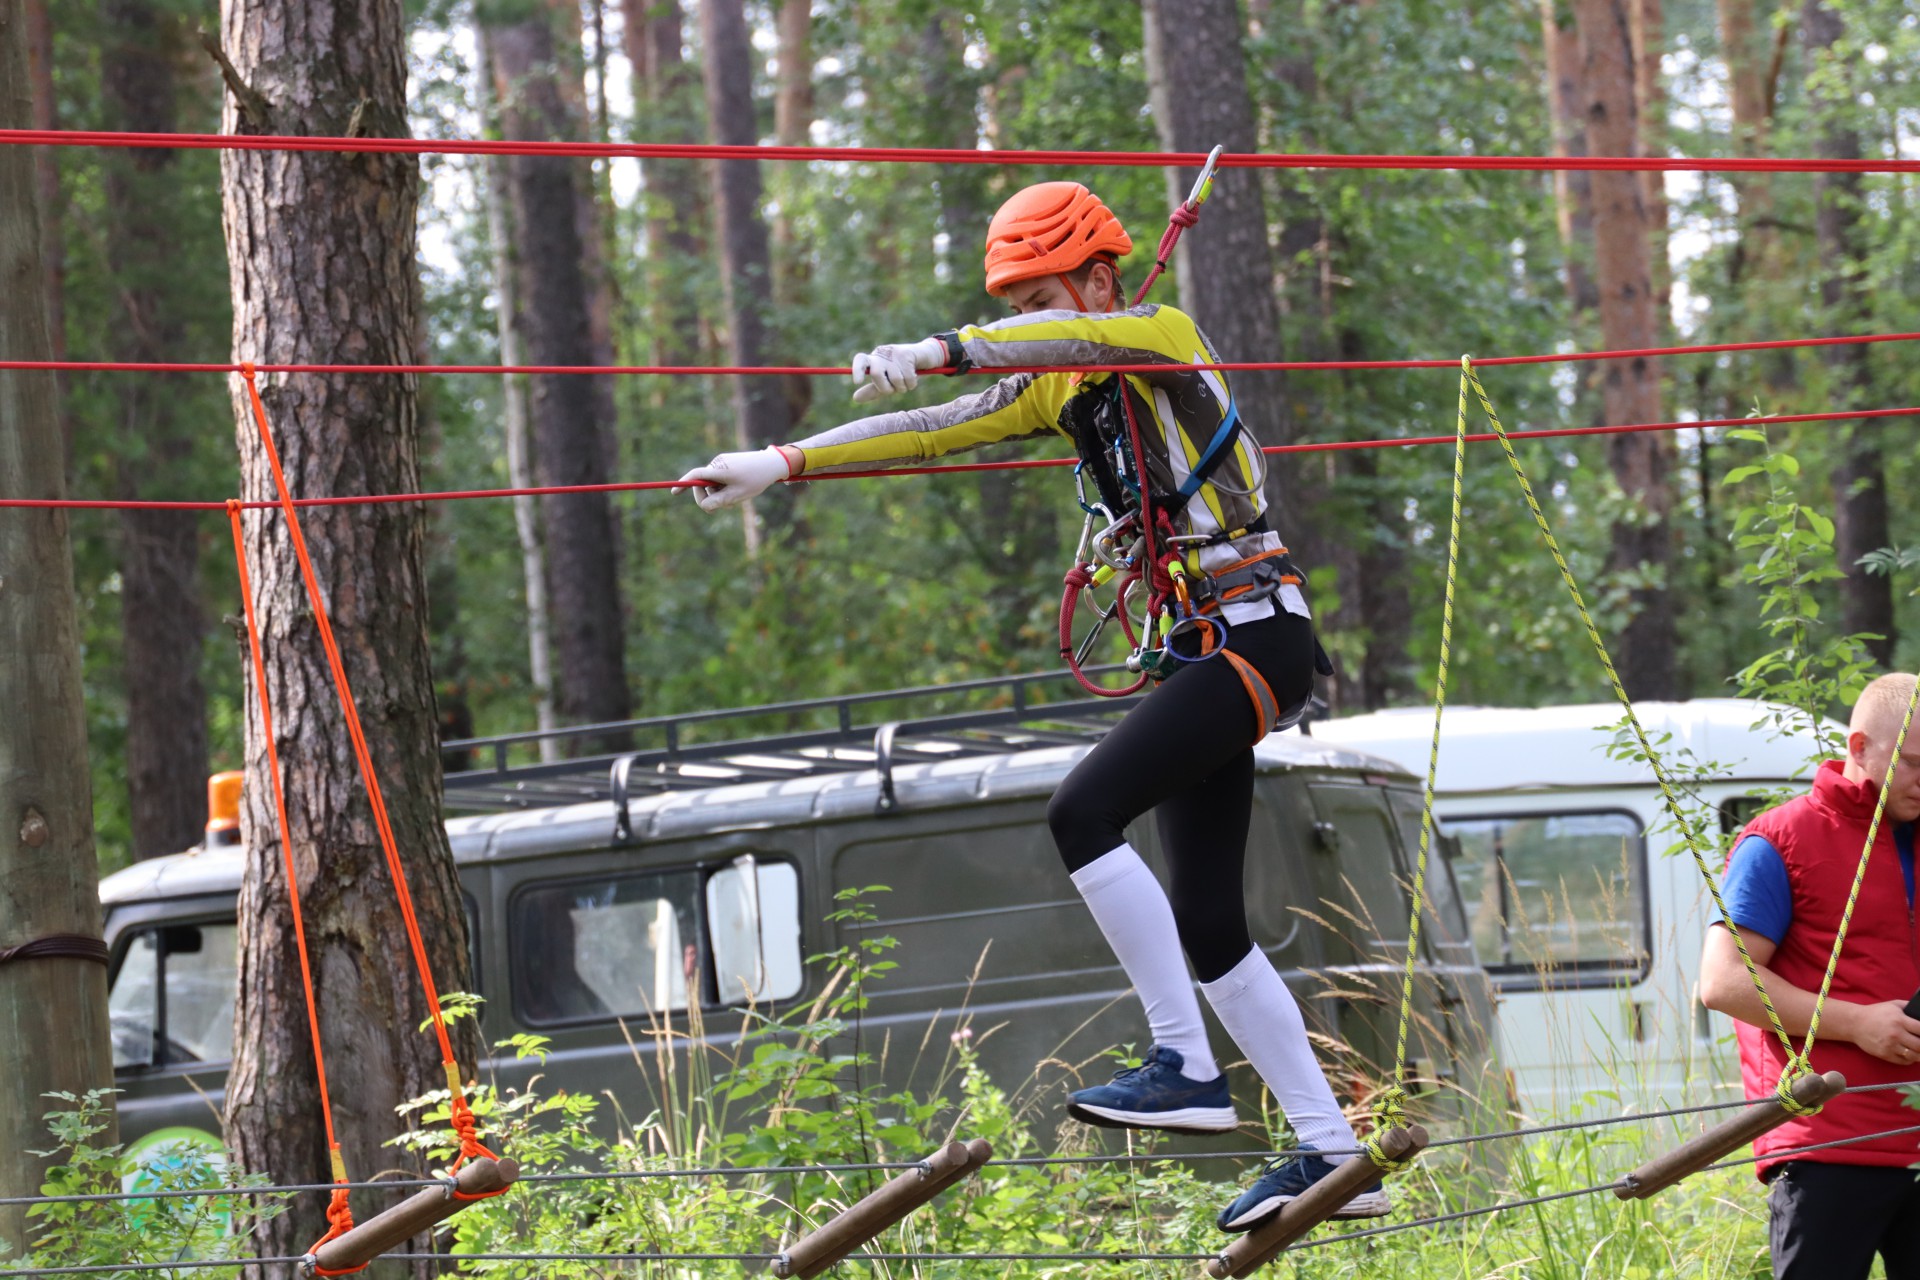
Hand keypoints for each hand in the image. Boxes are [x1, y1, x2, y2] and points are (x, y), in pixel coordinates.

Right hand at [673, 446, 792, 511]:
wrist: (772, 464)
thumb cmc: (756, 479)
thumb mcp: (737, 495)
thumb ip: (719, 502)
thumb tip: (704, 506)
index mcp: (719, 469)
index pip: (695, 475)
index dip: (683, 484)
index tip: (674, 493)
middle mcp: (718, 463)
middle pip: (702, 483)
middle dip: (708, 497)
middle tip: (717, 510)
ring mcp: (723, 462)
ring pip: (712, 483)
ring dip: (718, 494)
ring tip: (734, 500)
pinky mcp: (728, 463)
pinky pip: (719, 478)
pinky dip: (723, 488)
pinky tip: (737, 492)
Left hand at [850, 337, 947, 404]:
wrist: (923, 355)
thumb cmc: (901, 371)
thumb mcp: (886, 382)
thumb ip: (872, 390)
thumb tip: (855, 398)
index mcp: (873, 360)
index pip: (860, 360)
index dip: (857, 370)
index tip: (857, 382)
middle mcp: (881, 354)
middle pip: (876, 374)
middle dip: (885, 388)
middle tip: (893, 390)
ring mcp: (893, 353)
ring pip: (895, 379)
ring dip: (902, 387)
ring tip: (905, 381)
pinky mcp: (907, 354)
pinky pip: (908, 378)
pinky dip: (912, 384)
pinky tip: (914, 376)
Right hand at [1845, 1000, 1919, 1064]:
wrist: (1854, 1023)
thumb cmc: (1875, 1013)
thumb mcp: (1893, 1005)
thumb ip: (1909, 1007)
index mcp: (1899, 1020)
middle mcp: (1896, 1034)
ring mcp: (1890, 1045)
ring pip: (1914, 1056)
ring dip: (1919, 1055)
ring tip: (1918, 1050)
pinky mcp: (1885, 1054)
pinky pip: (1904, 1061)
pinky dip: (1910, 1059)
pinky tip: (1909, 1054)